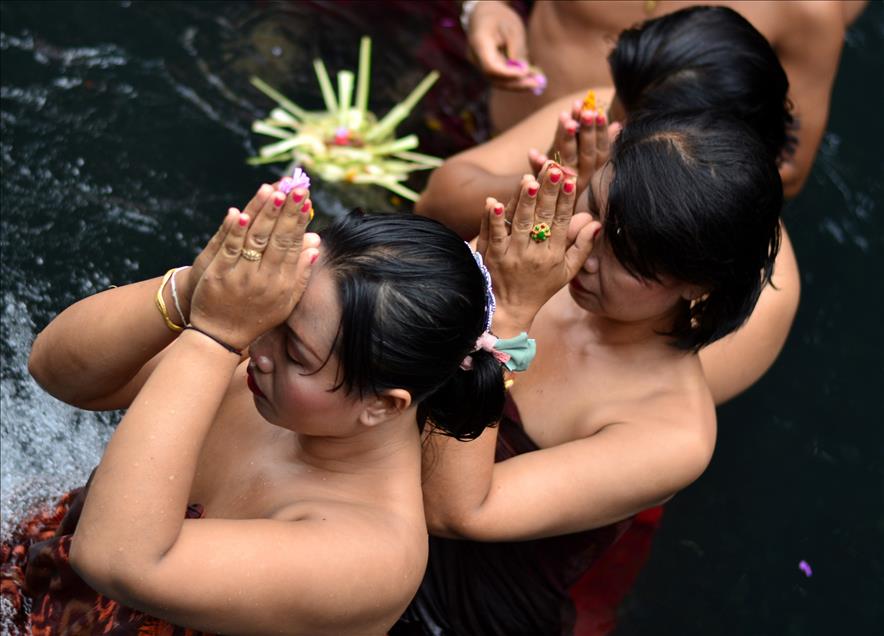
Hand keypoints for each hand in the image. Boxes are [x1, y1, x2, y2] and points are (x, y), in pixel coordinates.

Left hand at [189, 186, 317, 350]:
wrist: (220, 335)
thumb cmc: (256, 316)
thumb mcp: (285, 300)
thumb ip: (300, 273)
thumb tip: (315, 244)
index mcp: (282, 283)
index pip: (292, 245)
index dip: (299, 221)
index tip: (305, 199)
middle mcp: (264, 279)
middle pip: (277, 239)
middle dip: (287, 211)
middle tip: (295, 187)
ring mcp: (240, 276)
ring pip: (254, 239)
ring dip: (264, 214)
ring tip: (274, 191)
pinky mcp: (217, 275)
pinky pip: (228, 249)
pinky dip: (235, 231)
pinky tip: (242, 213)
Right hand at [467, 1, 539, 91]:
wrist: (484, 15)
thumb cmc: (500, 18)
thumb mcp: (513, 30)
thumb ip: (518, 51)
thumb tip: (525, 73)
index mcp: (480, 42)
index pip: (491, 66)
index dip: (508, 74)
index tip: (526, 73)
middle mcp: (474, 57)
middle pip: (494, 78)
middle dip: (516, 84)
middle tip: (537, 84)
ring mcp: (477, 64)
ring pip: (497, 81)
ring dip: (517, 84)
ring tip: (537, 82)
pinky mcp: (484, 68)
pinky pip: (498, 78)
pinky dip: (513, 80)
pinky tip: (529, 78)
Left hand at [476, 163, 600, 332]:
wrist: (509, 309)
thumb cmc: (540, 287)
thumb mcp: (567, 272)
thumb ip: (582, 246)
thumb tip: (596, 223)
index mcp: (554, 255)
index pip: (563, 222)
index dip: (567, 200)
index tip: (572, 179)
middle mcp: (535, 254)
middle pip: (543, 217)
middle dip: (549, 192)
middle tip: (553, 168)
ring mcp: (512, 255)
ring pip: (519, 223)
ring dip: (524, 200)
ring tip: (529, 180)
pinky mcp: (492, 256)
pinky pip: (493, 235)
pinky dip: (493, 219)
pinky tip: (493, 202)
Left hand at [528, 100, 619, 193]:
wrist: (548, 210)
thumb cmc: (565, 177)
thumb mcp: (581, 159)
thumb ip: (594, 141)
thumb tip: (618, 124)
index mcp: (592, 170)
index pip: (602, 149)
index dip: (602, 131)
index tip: (598, 111)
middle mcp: (581, 179)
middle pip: (587, 154)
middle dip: (587, 131)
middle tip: (585, 111)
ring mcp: (564, 186)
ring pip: (567, 162)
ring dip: (567, 140)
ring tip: (565, 117)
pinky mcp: (545, 190)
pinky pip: (542, 177)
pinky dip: (537, 164)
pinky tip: (533, 152)